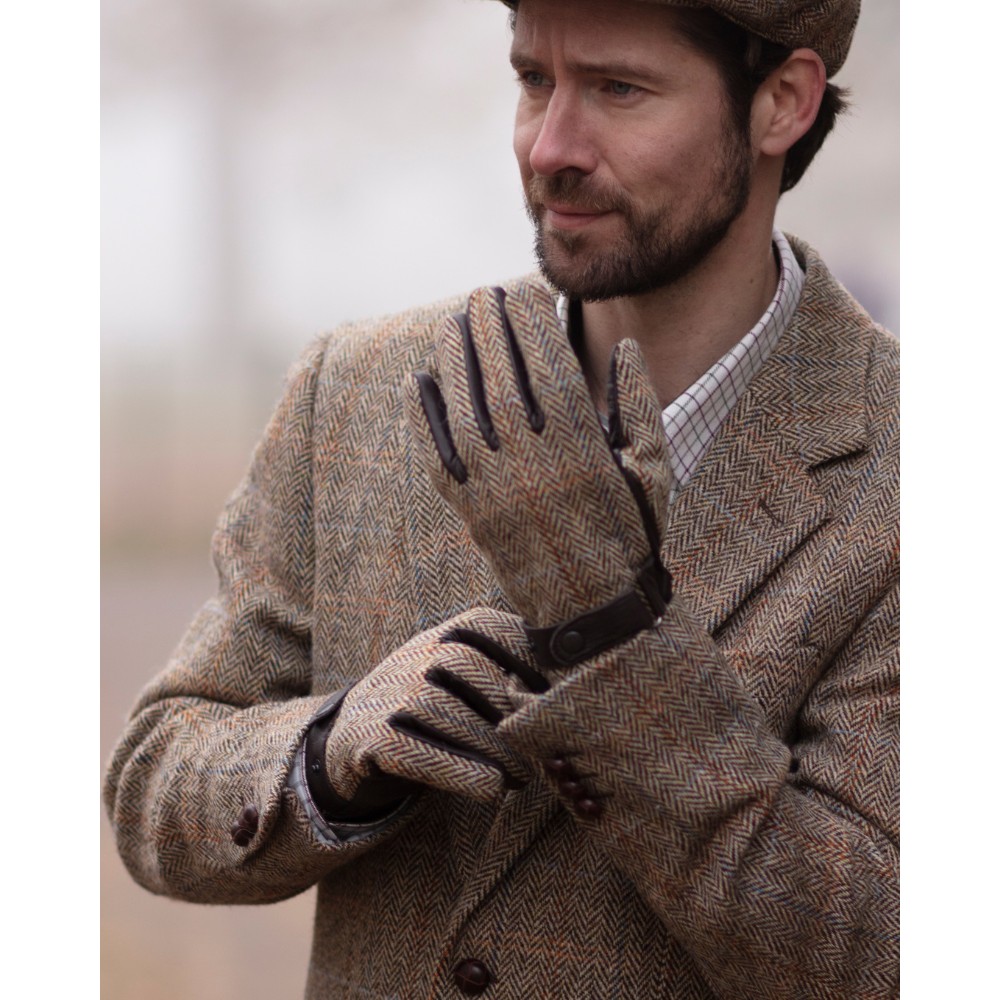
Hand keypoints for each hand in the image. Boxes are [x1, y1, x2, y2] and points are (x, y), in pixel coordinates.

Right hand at [313, 608, 547, 818]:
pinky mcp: (372, 737)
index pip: (490, 626)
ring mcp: (390, 693)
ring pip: (450, 713)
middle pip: (475, 673)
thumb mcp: (463, 679)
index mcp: (445, 633)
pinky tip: (490, 788)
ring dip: (495, 750)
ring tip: (522, 777)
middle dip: (514, 715)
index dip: (528, 657)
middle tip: (543, 754)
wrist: (355, 735)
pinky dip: (459, 770)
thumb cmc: (434, 709)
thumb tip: (568, 701)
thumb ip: (505, 677)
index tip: (555, 695)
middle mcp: (415, 655)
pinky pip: (418, 752)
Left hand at [405, 284, 671, 668]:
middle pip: (502, 378)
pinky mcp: (470, 512)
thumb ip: (639, 407)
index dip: (532, 323)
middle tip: (482, 295)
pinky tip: (418, 378)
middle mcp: (532, 464)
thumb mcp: (654, 473)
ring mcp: (494, 489)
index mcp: (582, 449)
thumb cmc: (630, 535)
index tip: (523, 292)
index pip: (549, 366)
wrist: (590, 610)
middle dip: (490, 329)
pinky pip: (436, 454)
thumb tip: (624, 349)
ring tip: (452, 322)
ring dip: (454, 359)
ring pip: (464, 409)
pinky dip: (423, 415)